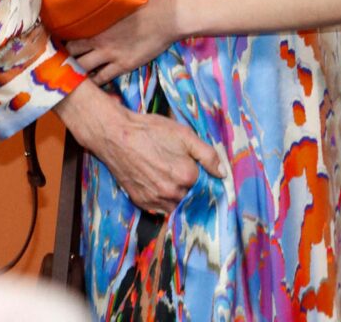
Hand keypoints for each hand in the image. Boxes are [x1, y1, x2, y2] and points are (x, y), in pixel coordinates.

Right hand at [55, 82, 224, 213]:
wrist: (117, 136)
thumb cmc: (151, 131)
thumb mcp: (184, 134)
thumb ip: (208, 154)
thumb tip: (223, 174)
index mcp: (187, 176)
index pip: (206, 183)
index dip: (204, 175)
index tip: (198, 168)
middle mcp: (173, 193)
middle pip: (192, 195)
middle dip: (191, 186)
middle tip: (181, 169)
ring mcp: (156, 201)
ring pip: (177, 205)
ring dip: (179, 196)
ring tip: (170, 176)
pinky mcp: (142, 203)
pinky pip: (161, 209)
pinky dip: (164, 201)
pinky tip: (160, 184)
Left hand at [67, 0, 178, 84]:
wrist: (172, 13)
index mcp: (96, 19)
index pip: (68, 31)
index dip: (63, 35)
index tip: (63, 36)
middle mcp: (99, 39)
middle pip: (70, 53)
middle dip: (67, 54)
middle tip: (68, 55)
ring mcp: (111, 54)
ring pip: (82, 69)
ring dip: (78, 69)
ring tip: (78, 69)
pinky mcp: (124, 65)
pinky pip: (102, 79)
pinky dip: (95, 80)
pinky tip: (94, 78)